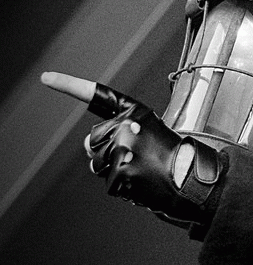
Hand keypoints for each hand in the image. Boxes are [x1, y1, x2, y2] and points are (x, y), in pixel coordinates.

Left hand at [41, 72, 222, 222]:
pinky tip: (142, 182)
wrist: (193, 178)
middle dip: (107, 152)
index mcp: (135, 112)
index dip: (70, 85)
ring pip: (98, 164)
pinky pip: (109, 182)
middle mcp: (126, 128)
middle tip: (136, 157)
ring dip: (115, 170)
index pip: (99, 96)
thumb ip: (119, 130)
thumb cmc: (175, 155)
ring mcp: (122, 150)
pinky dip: (124, 187)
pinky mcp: (122, 172)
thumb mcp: (152, 129)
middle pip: (93, 142)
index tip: (46, 77)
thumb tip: (90, 146)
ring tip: (142, 170)